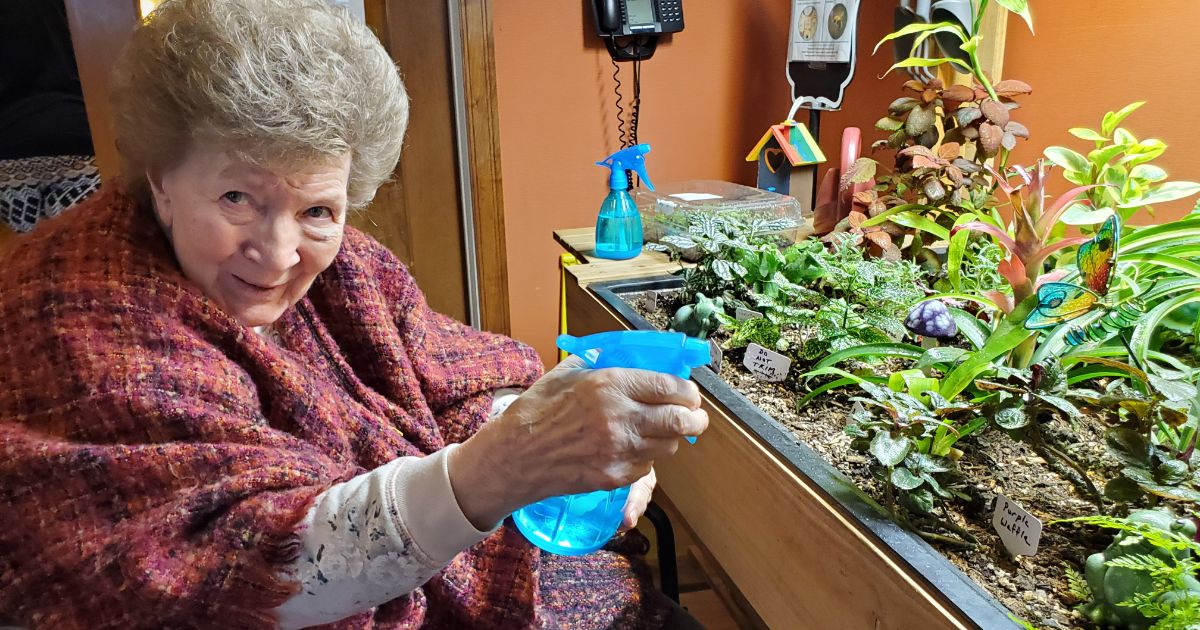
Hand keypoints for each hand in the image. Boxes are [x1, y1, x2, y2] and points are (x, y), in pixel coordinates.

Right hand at [448, 357, 706, 528]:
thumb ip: (601, 362)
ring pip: (669, 446)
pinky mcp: (614, 476)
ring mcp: (619, 450)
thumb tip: (631, 356)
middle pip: (681, 420)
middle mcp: (620, 417)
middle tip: (694, 417)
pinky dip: (647, 458)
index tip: (689, 394)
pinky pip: (647, 467)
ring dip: (670, 438)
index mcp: (610, 384)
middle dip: (694, 418)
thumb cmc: (537, 410)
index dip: (688, 392)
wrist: (513, 457)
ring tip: (658, 431)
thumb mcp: (567, 373)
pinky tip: (631, 449)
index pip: (670, 387)